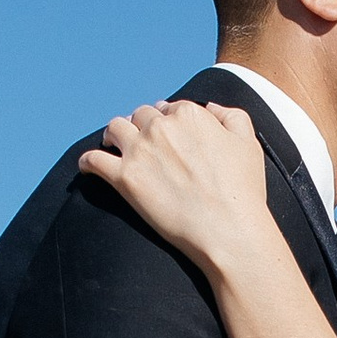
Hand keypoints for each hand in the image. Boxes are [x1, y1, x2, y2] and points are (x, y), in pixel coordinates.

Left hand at [79, 99, 268, 269]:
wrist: (227, 230)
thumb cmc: (242, 191)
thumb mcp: (248, 143)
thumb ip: (231, 116)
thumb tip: (210, 107)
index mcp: (190, 115)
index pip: (170, 108)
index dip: (168, 119)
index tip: (168, 134)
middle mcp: (161, 127)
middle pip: (140, 116)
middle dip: (140, 125)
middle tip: (141, 141)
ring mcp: (139, 152)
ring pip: (114, 129)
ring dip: (113, 135)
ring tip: (112, 144)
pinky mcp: (124, 179)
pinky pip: (93, 161)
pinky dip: (88, 162)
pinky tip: (88, 167)